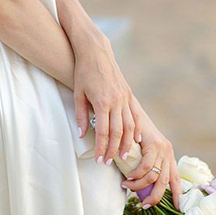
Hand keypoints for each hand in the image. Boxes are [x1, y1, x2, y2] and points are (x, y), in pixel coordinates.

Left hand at [72, 34, 140, 166]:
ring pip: (130, 126)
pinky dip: (137, 129)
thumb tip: (83, 134)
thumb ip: (81, 116)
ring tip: (124, 156)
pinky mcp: (128, 94)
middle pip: (118, 132)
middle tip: (109, 162)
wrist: (96, 52)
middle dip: (114, 150)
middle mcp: (116, 101)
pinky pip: (136, 115)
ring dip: (127, 143)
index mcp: (102, 102)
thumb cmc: (83, 73)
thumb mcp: (78, 94)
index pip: (103, 132)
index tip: (99, 160)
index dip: (102, 148)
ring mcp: (124, 97)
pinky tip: (137, 139)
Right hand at [118, 94, 181, 211]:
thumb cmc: (132, 131)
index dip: (177, 195)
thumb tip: (138, 184)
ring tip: (127, 186)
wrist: (131, 110)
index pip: (175, 179)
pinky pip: (146, 166)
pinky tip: (128, 176)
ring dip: (139, 186)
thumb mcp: (141, 150)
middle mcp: (168, 152)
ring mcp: (162, 148)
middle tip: (143, 205)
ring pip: (154, 176)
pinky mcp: (154, 143)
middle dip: (155, 198)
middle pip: (165, 183)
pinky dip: (136, 175)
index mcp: (168, 156)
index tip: (178, 208)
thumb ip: (144, 164)